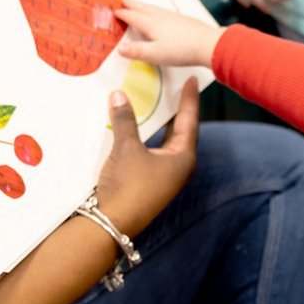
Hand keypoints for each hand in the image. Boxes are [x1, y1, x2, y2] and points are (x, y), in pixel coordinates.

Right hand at [94, 76, 198, 237]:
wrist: (111, 223)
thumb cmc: (128, 185)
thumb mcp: (126, 148)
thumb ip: (125, 120)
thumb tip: (119, 95)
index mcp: (183, 157)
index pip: (189, 120)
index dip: (189, 98)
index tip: (192, 80)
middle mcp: (178, 166)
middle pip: (180, 131)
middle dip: (176, 109)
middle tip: (174, 86)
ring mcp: (164, 176)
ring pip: (164, 142)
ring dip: (159, 123)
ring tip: (156, 101)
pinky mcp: (149, 182)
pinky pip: (151, 152)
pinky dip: (146, 137)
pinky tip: (136, 127)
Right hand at [117, 0, 221, 67]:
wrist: (207, 44)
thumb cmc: (181, 50)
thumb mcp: (155, 54)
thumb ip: (137, 51)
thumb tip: (120, 48)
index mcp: (151, 23)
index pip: (132, 16)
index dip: (122, 14)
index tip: (113, 11)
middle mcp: (160, 16)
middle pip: (142, 7)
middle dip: (131, 3)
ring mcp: (172, 17)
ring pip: (153, 8)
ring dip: (143, 5)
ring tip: (138, 5)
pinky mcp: (182, 20)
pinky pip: (163, 11)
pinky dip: (155, 10)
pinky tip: (160, 15)